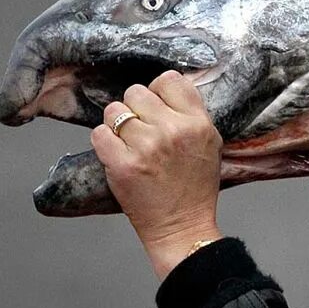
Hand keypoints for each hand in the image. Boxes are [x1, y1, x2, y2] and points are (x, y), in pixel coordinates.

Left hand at [92, 70, 223, 280]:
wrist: (182, 227)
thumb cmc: (194, 188)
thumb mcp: (209, 144)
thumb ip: (191, 115)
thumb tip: (164, 87)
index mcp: (198, 124)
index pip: (169, 80)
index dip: (158, 91)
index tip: (156, 108)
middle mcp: (173, 130)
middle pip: (136, 91)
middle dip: (135, 109)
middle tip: (142, 131)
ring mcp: (146, 147)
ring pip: (114, 111)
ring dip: (117, 125)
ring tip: (129, 144)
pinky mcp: (122, 164)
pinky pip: (99, 134)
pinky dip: (104, 144)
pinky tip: (117, 156)